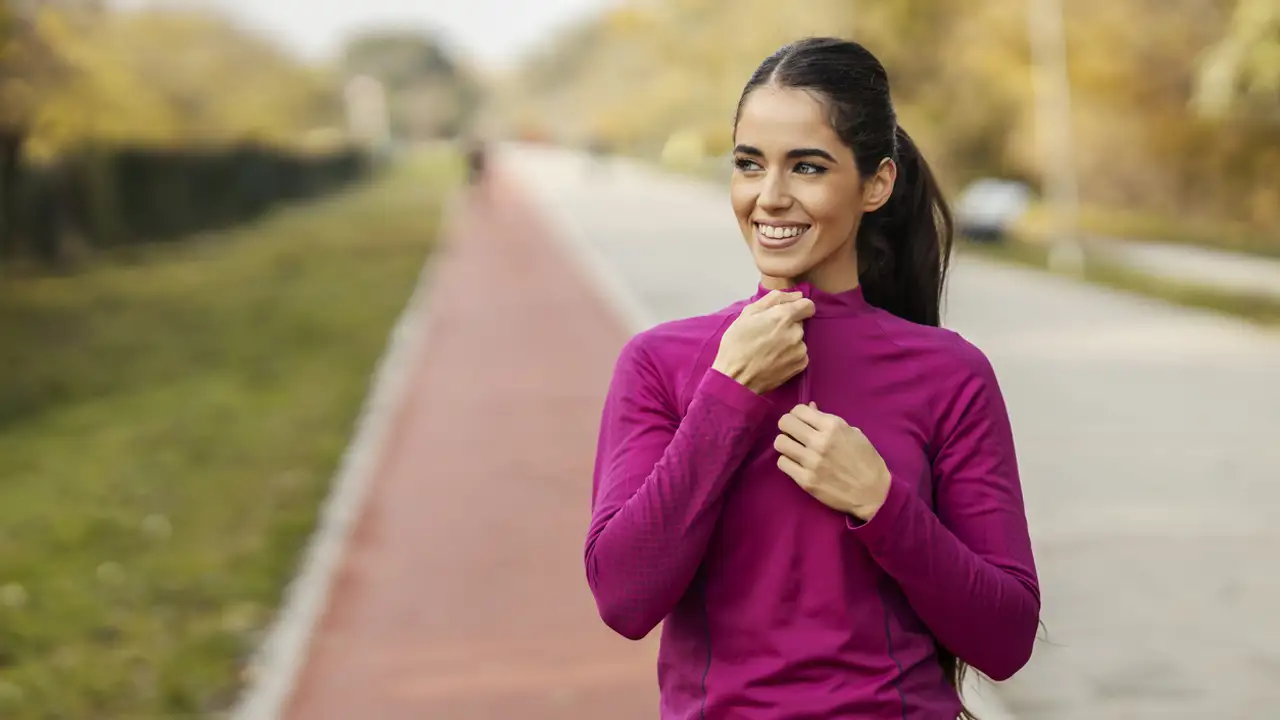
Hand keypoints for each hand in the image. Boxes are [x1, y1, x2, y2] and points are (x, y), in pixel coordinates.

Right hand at [712, 290, 814, 393]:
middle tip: (768, 334)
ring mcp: (800, 350)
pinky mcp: (800, 366)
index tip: (786, 313)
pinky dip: (790, 354)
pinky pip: (800, 354)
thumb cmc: (736, 344)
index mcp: (783, 316)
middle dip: (787, 325)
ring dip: (788, 341)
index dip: (797, 307)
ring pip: (799, 339)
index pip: (807, 305)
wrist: (736, 379)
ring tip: (769, 349)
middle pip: (799, 323)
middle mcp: (796, 332)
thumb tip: (796, 295)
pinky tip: (775, 359)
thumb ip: (773, 299)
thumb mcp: (748, 314)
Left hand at [775, 402, 891, 520]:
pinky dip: (787, 461)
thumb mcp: (853, 433)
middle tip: (794, 434)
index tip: (801, 422)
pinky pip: (782, 463)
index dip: (797, 414)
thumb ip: (828, 420)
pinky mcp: (806, 480)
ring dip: (785, 444)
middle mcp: (820, 441)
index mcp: (833, 426)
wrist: (873, 493)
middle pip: (785, 423)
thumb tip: (809, 407)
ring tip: (794, 449)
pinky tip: (796, 463)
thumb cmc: (866, 460)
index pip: (798, 410)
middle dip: (787, 426)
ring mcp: (812, 462)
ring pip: (780, 442)